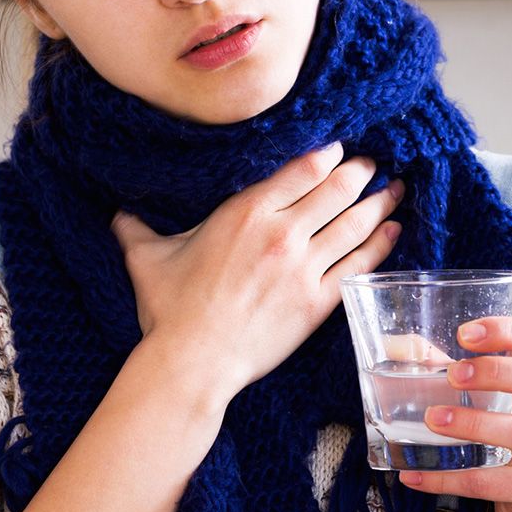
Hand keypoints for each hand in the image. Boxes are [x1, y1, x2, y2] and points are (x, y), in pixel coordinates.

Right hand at [110, 142, 404, 397]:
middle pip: (336, 190)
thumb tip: (116, 214)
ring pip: (354, 224)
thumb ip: (135, 228)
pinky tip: (394, 230)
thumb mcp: (146, 259)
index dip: (328, 156)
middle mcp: (281, 234)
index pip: (302, 171)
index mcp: (245, 213)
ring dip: (379, 203)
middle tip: (373, 166)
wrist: (192, 362)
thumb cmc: (169, 311)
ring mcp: (303, 268)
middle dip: (360, 174)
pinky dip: (380, 245)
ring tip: (395, 189)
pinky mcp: (317, 303)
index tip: (340, 149)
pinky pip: (358, 265)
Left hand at [397, 316, 511, 511]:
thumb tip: (400, 346)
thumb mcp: (505, 399)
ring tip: (432, 419)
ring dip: (474, 423)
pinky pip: (490, 482)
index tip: (465, 334)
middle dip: (495, 371)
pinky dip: (448, 478)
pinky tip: (414, 474)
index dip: (507, 329)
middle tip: (453, 374)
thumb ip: (461, 372)